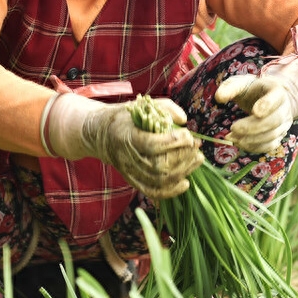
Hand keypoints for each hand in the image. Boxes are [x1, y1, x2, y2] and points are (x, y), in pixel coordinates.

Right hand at [46, 95, 202, 199]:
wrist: (100, 134)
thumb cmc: (125, 117)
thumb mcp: (142, 105)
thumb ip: (165, 108)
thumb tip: (184, 120)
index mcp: (126, 136)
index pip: (152, 145)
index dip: (174, 142)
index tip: (188, 135)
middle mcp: (126, 157)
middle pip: (159, 166)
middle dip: (183, 157)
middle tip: (196, 147)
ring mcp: (129, 171)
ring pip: (159, 180)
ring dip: (183, 171)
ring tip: (197, 159)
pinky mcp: (132, 180)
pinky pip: (152, 192)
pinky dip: (171, 191)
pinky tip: (186, 183)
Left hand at [214, 55, 297, 153]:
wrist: (267, 98)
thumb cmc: (251, 90)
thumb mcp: (241, 83)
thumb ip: (229, 88)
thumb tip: (219, 98)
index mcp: (276, 90)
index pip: (277, 97)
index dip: (267, 105)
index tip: (254, 112)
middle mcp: (284, 107)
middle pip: (274, 120)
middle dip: (253, 127)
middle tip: (233, 128)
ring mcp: (284, 123)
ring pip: (272, 135)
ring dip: (251, 139)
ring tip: (231, 136)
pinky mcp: (279, 135)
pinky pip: (270, 145)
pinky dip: (254, 147)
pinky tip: (240, 143)